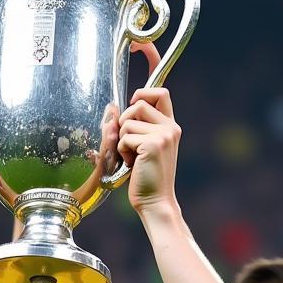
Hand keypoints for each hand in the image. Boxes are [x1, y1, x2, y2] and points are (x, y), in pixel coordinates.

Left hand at [118, 87, 180, 213]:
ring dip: (122, 139)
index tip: (136, 93)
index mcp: (170, 125)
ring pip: (128, 121)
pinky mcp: (153, 144)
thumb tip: (112, 109)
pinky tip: (131, 164)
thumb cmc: (145, 178)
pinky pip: (125, 137)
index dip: (148, 79)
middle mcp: (170, 127)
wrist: (155, 202)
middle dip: (126, 120)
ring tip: (132, 157)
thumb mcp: (144, 147)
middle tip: (130, 142)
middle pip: (139, 102)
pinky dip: (122, 151)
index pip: (161, 91)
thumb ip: (137, 127)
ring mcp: (164, 134)